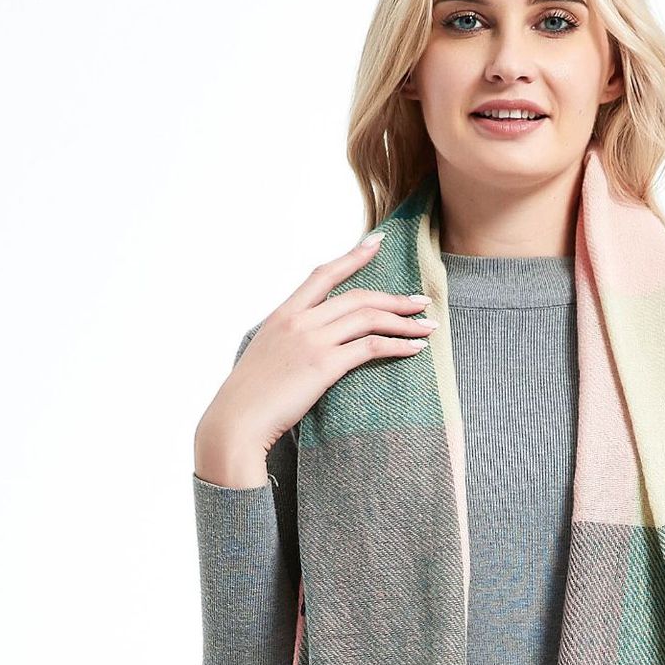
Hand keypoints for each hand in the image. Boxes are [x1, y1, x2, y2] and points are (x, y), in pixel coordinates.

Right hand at [193, 229, 436, 483]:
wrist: (236, 422)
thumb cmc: (250, 398)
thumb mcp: (265, 355)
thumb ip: (287, 340)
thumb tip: (307, 343)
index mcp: (282, 314)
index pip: (323, 274)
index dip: (353, 257)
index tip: (377, 243)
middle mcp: (299, 320)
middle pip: (357, 297)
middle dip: (394, 298)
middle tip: (421, 300)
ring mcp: (312, 340)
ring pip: (369, 318)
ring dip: (403, 321)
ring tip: (427, 325)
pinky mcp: (324, 365)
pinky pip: (370, 347)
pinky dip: (397, 345)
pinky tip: (414, 349)